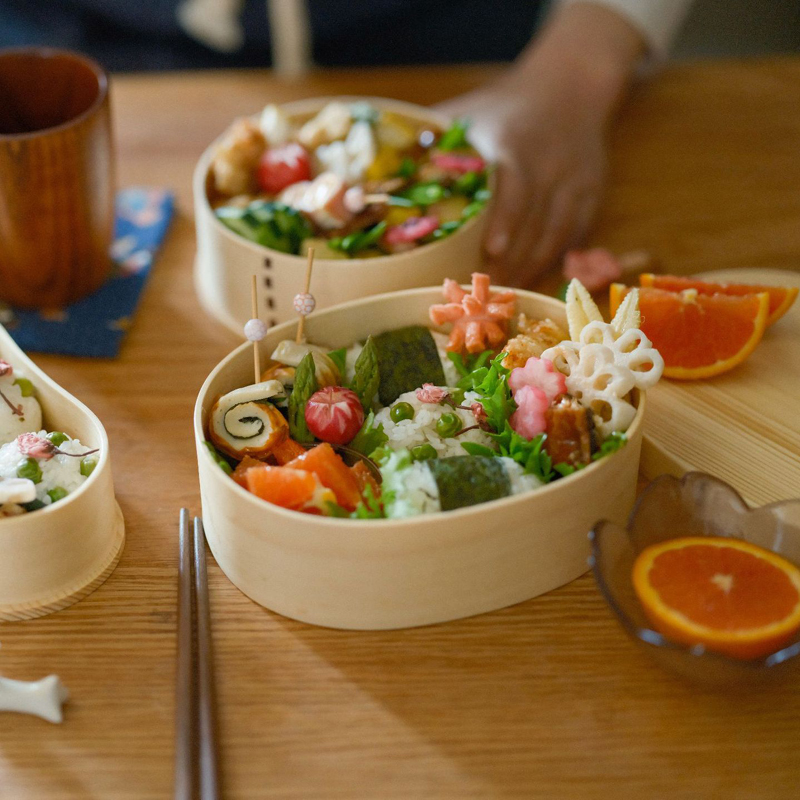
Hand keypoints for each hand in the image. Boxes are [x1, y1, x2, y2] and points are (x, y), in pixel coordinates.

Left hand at [436, 3, 645, 287]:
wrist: (571, 87)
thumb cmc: (503, 108)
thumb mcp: (467, 113)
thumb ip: (429, 141)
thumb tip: (370, 175)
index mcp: (515, 142)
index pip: (516, 185)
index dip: (506, 219)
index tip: (491, 249)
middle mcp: (551, 164)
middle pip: (534, 222)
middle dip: (509, 261)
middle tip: (480, 291)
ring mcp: (576, 184)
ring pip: (554, 238)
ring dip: (527, 270)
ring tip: (499, 296)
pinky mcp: (590, 199)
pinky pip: (570, 241)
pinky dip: (547, 265)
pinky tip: (524, 283)